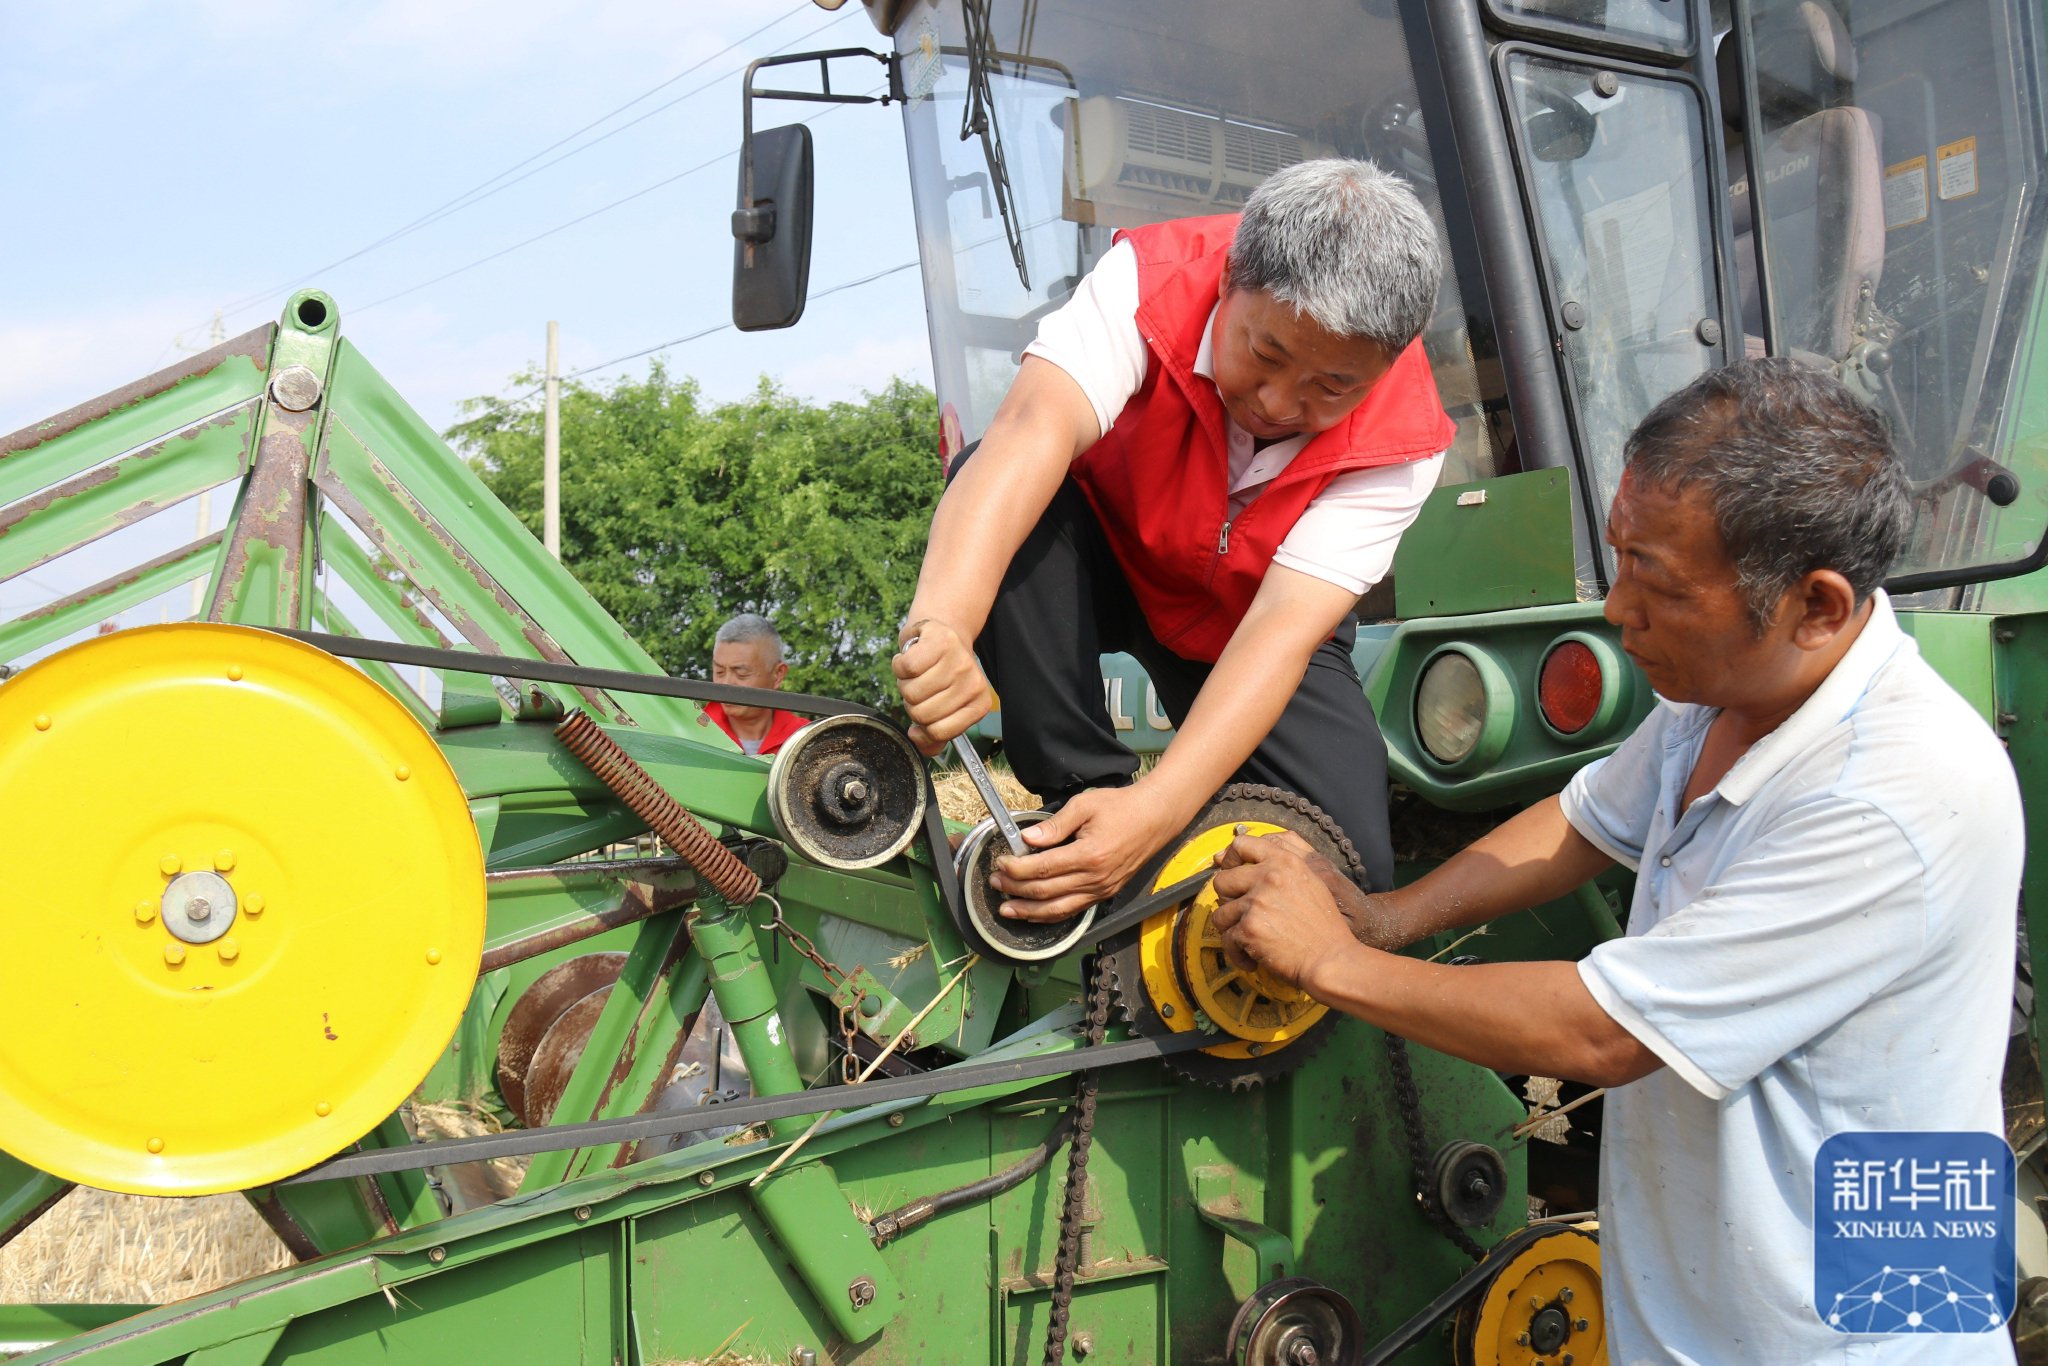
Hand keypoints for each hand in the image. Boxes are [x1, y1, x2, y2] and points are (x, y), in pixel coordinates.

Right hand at [891, 619, 991, 754]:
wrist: (943, 634)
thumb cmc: (940, 676)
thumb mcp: (944, 708)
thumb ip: (935, 734)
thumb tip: (919, 742)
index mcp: (978, 705)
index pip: (938, 732)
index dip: (922, 724)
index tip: (927, 706)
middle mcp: (973, 683)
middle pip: (921, 713)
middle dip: (912, 702)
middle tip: (921, 686)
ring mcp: (959, 661)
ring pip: (911, 692)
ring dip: (905, 683)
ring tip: (918, 672)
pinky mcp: (941, 642)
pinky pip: (906, 668)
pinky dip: (899, 665)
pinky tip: (911, 658)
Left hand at [990, 784, 1177, 923]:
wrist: (1156, 817)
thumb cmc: (1121, 806)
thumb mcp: (1085, 805)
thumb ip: (1054, 825)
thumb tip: (1027, 839)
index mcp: (1088, 854)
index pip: (1042, 868)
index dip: (1016, 869)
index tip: (1000, 863)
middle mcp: (1094, 878)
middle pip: (1045, 892)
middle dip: (1015, 889)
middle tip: (995, 883)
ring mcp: (1101, 890)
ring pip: (1057, 909)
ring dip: (1028, 911)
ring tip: (1006, 909)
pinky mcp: (1105, 894)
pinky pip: (1073, 911)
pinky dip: (1050, 916)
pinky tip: (1033, 914)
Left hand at [1212, 829, 1397, 949]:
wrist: (1331, 958)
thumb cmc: (1323, 926)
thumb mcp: (1311, 882)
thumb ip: (1280, 868)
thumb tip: (1238, 861)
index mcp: (1285, 861)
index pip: (1242, 844)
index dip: (1230, 859)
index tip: (1231, 874)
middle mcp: (1269, 876)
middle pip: (1222, 880)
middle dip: (1227, 901)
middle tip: (1242, 917)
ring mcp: (1257, 902)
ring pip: (1220, 913)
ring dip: (1232, 930)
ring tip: (1250, 940)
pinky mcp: (1249, 928)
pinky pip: (1227, 940)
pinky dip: (1237, 954)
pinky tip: (1253, 959)